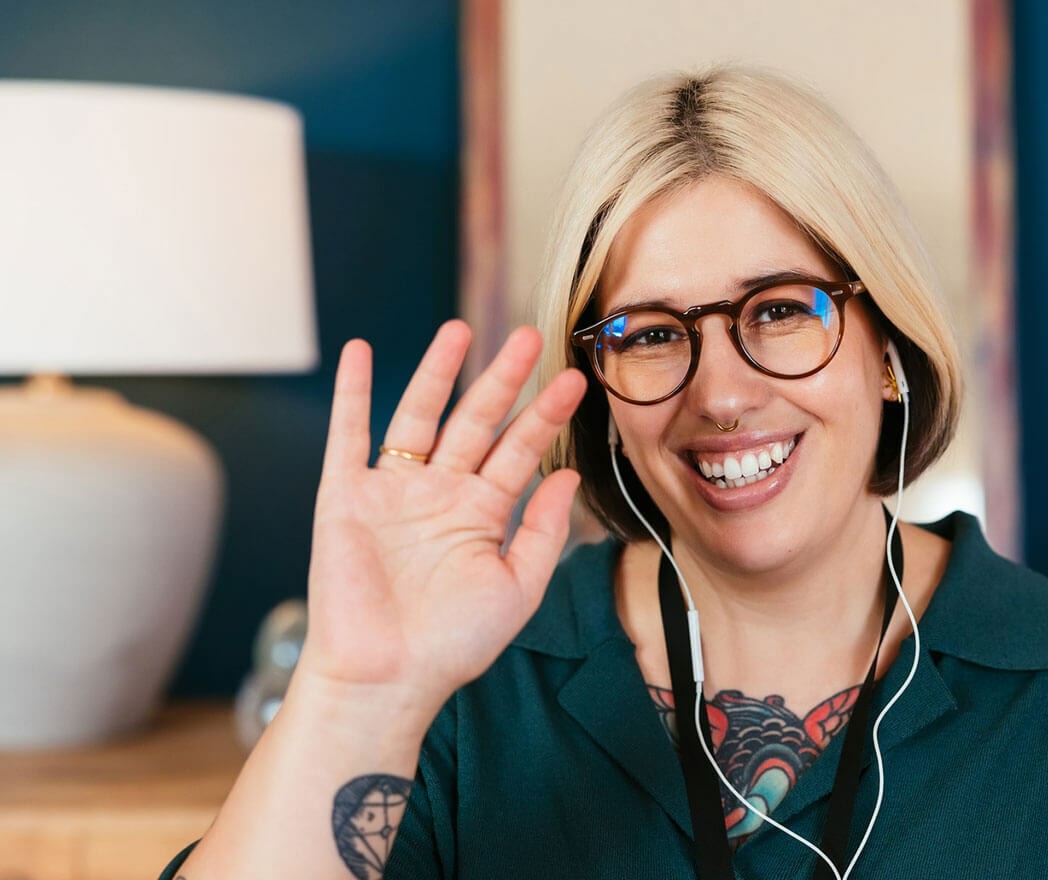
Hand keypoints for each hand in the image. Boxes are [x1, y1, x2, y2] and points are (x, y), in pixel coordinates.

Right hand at [298, 320, 587, 713]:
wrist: (386, 677)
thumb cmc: (452, 644)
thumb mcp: (517, 587)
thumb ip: (542, 530)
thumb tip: (568, 477)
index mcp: (480, 515)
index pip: (519, 451)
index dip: (545, 415)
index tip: (575, 379)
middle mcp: (438, 495)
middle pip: (475, 421)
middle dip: (502, 378)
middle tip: (530, 335)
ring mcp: (391, 491)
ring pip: (417, 416)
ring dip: (437, 372)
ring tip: (461, 330)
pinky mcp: (345, 496)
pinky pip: (348, 434)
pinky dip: (351, 393)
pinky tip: (358, 352)